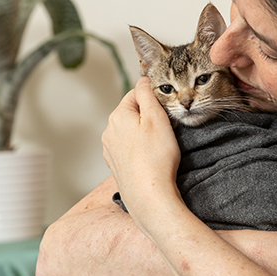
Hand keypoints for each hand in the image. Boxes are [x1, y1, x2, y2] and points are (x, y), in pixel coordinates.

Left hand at [101, 77, 181, 221]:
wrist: (149, 195)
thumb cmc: (156, 157)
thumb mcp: (156, 118)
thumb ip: (148, 95)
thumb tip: (143, 80)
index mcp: (117, 116)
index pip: (135, 94)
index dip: (154, 99)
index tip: (167, 110)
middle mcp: (108, 131)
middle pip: (132, 113)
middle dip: (148, 117)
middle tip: (166, 129)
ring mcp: (109, 149)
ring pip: (129, 131)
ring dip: (144, 134)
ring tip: (159, 147)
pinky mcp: (115, 165)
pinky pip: (128, 149)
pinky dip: (139, 149)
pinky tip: (150, 158)